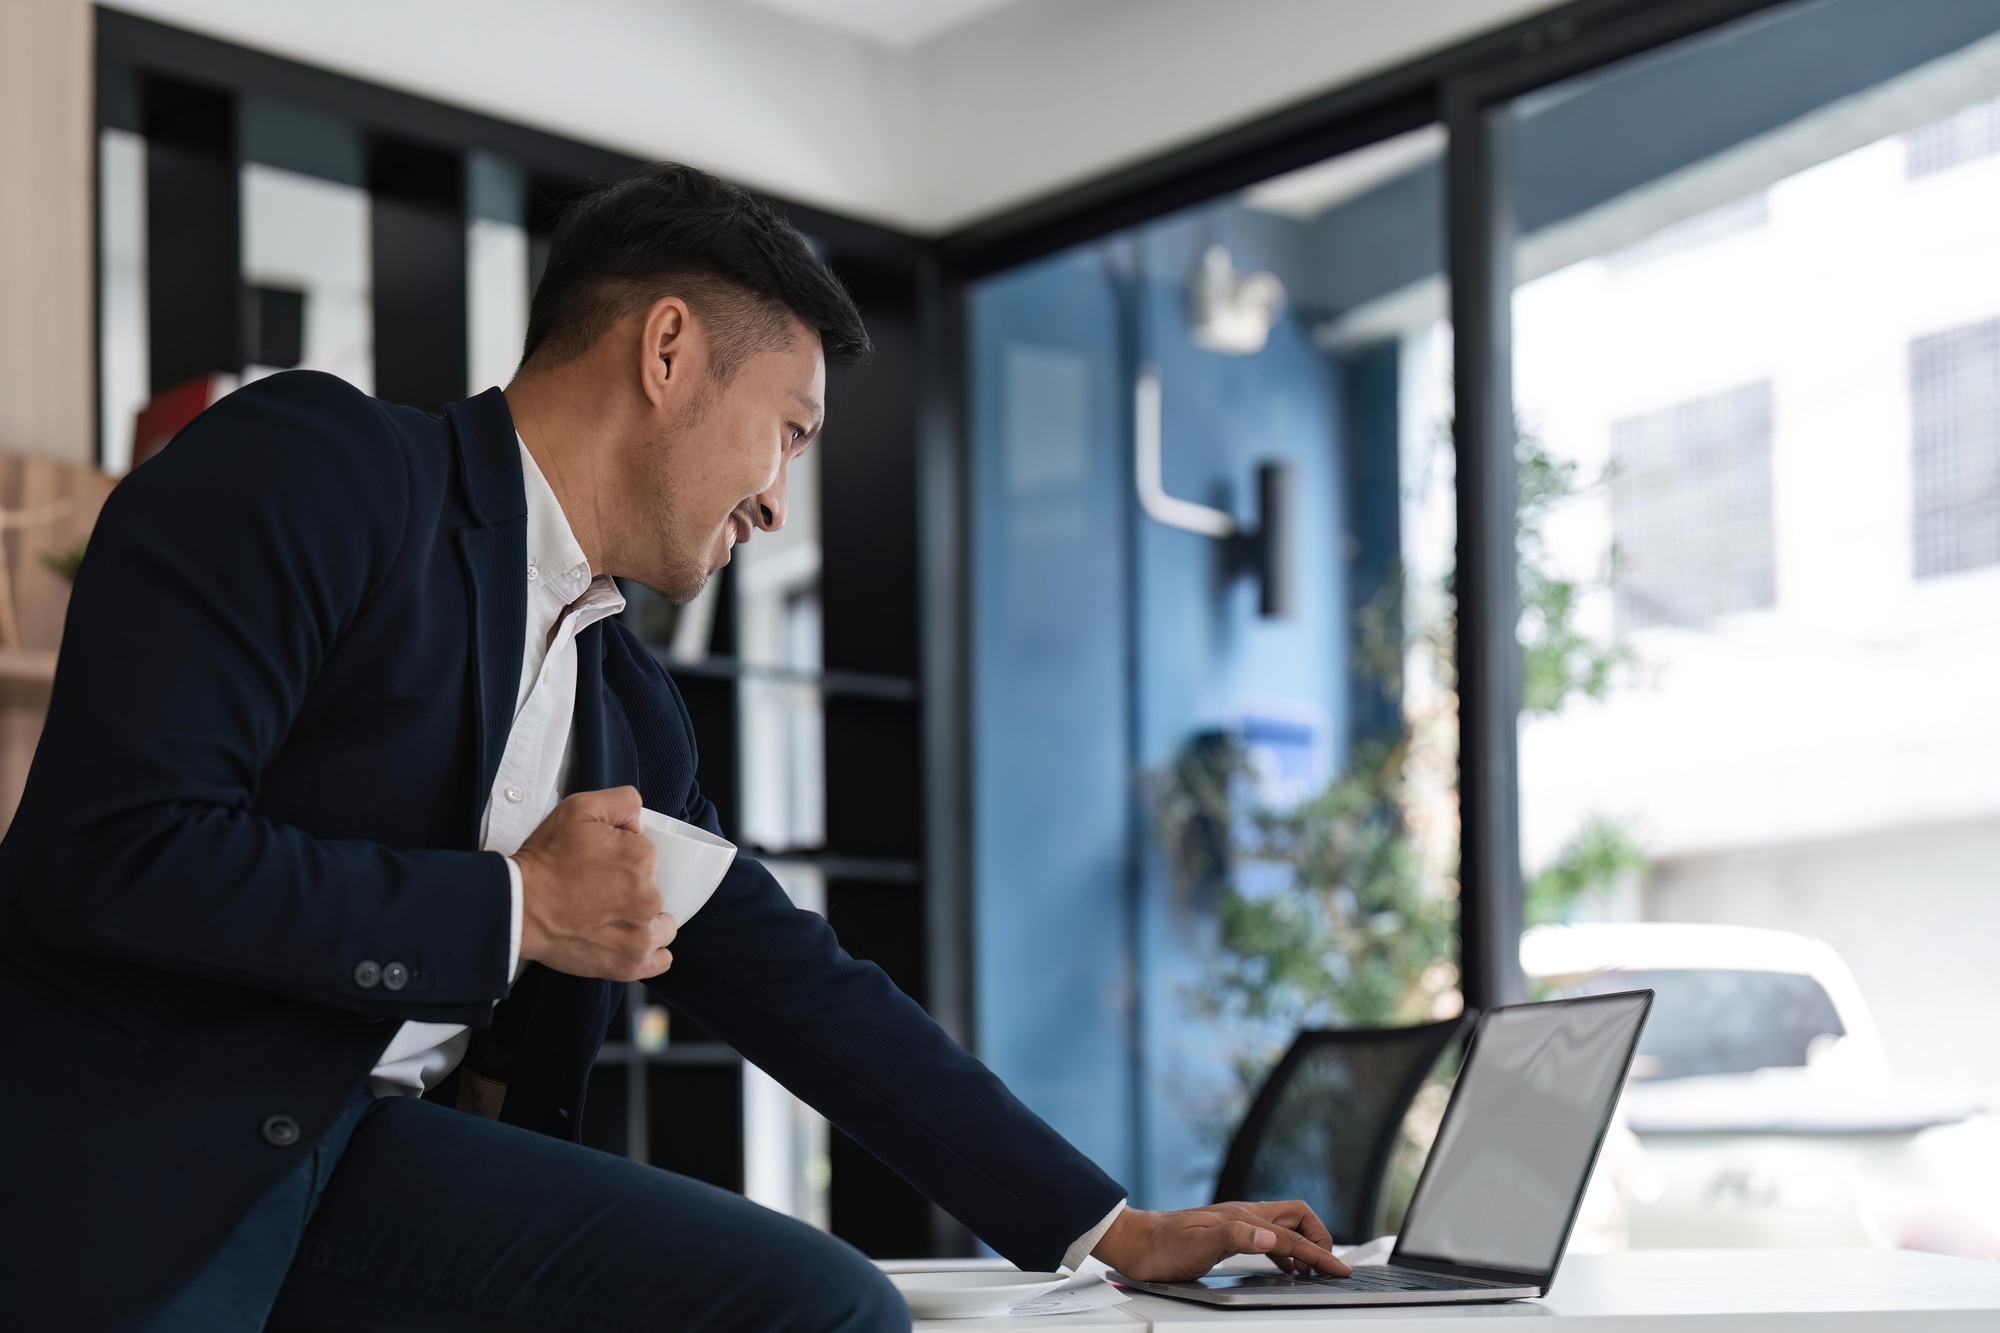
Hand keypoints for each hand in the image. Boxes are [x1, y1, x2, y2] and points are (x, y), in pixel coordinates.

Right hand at [513, 786, 676, 980]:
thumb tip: (640, 820)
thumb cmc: (544, 863)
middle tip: (603, 891)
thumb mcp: (579, 808)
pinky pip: (659, 960)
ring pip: (662, 926)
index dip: (627, 857)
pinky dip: (651, 953)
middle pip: (657, 891)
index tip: (606, 864)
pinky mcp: (629, 964)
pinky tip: (632, 941)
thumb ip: (622, 801)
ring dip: (647, 922)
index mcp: (642, 859)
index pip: (650, 856)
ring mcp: (640, 936)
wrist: (517, 907)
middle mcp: (648, 899)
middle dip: (637, 889)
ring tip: (615, 917)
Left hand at [1092, 1200, 1348, 1281]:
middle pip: (1296, 1217)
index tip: (1339, 1270)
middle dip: (1319, 1237)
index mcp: (1243, 1217)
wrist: (1133, 1244)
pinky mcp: (1225, 1235)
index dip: (1320, 1252)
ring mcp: (1234, 1224)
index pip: (1293, 1233)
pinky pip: (1266, 1238)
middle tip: (1330, 1263)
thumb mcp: (1201, 1245)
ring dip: (1303, 1244)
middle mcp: (1242, 1216)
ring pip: (1282, 1228)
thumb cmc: (1162, 1246)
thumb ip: (1238, 1237)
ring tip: (1314, 1267)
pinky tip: (1282, 1266)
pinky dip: (1284, 1251)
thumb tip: (1272, 1236)